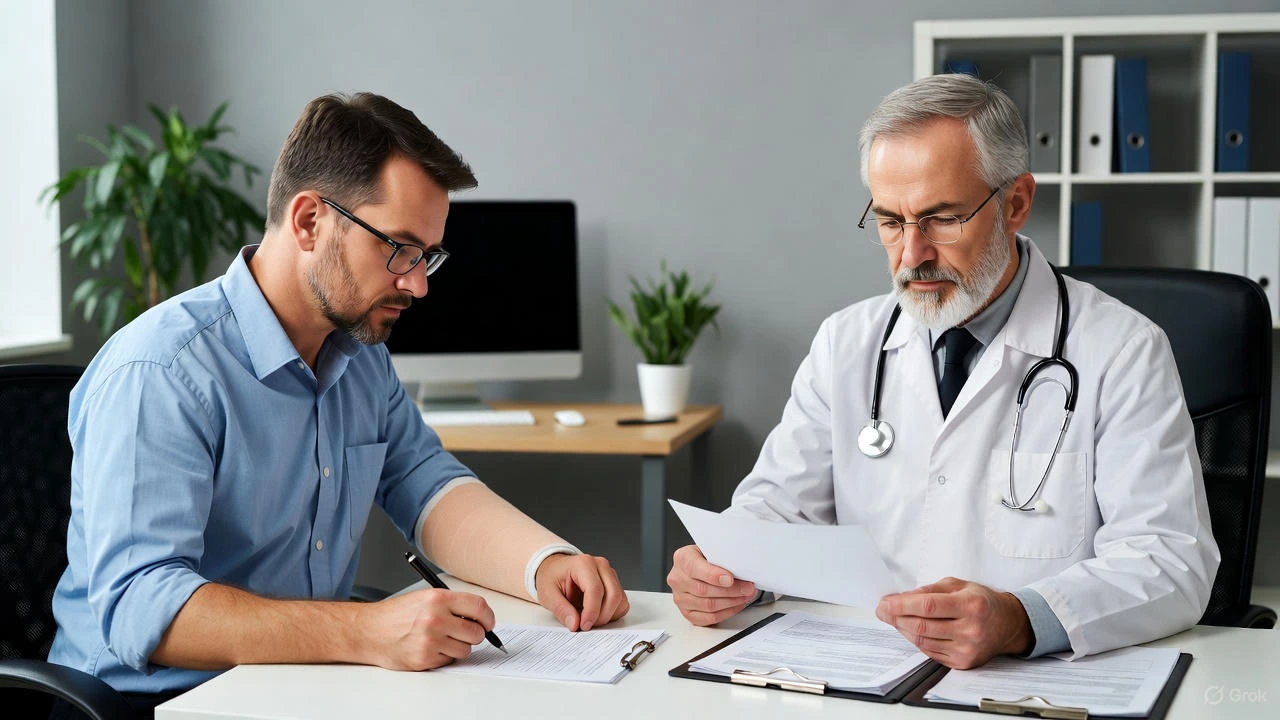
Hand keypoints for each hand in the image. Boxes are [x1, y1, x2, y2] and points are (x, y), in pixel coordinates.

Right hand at [357, 588, 494, 670]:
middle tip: (465, 632)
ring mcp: (430, 640)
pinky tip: (430, 647)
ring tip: (441, 639)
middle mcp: (435, 619)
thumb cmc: (396, 614)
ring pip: (465, 649)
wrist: (369, 631)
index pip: (479, 607)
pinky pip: (450, 660)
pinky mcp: (425, 659)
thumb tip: (481, 617)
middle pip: (476, 632)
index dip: (488, 617)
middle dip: (475, 634)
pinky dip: (444, 656)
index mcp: (438, 599)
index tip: (488, 623)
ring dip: (458, 646)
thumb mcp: (425, 597)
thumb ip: (453, 604)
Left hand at [535, 553, 629, 630]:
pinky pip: (622, 602)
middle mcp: (600, 565)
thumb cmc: (552, 577)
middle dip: (601, 617)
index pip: (595, 589)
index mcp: (583, 564)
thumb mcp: (547, 594)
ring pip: (620, 600)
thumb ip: (561, 609)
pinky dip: (612, 613)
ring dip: (607, 616)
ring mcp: (610, 573)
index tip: (584, 625)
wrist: (556, 569)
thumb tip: (574, 624)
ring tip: (588, 618)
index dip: (592, 611)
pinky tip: (597, 614)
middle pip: (613, 595)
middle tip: (586, 625)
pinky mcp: (614, 583)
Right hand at [667, 544, 757, 625]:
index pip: (694, 568)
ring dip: (731, 602)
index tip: (730, 579)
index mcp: (682, 559)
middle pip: (703, 590)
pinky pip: (708, 618)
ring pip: (708, 606)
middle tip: (747, 588)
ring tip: (745, 596)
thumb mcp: (710, 549)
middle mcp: (677, 579)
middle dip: (731, 591)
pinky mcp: (687, 612)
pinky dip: (726, 613)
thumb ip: (720, 556)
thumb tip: (739, 566)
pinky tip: (736, 605)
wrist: (696, 567)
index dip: (714, 576)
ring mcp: (680, 598)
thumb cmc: (705, 558)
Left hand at [875, 577, 1033, 668]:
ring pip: (922, 641)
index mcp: (971, 605)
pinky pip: (930, 651)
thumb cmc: (981, 601)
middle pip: (922, 626)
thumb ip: (929, 590)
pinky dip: (916, 640)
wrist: (1008, 625)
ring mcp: (967, 649)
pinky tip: (910, 629)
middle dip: (896, 617)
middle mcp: (970, 629)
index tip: (884, 603)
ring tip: (894, 618)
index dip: (901, 605)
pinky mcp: (963, 663)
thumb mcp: (958, 585)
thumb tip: (901, 598)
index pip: (928, 606)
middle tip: (882, 610)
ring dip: (902, 629)